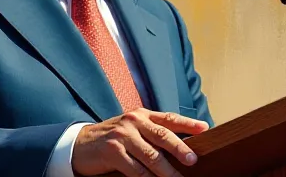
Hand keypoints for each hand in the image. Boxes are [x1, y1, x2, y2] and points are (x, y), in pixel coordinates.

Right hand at [71, 108, 209, 175]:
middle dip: (180, 149)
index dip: (188, 123)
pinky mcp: (113, 151)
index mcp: (142, 115)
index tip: (205, 129)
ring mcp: (123, 136)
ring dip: (166, 171)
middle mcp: (134, 121)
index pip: (169, 118)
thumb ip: (151, 133)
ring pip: (151, 156)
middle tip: (193, 160)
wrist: (79, 144)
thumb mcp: (132, 129)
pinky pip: (135, 170)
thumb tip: (180, 146)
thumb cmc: (112, 138)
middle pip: (162, 135)